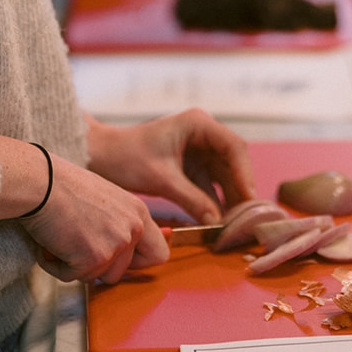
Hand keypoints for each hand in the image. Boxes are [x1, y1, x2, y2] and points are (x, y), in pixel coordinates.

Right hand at [19, 153, 168, 283]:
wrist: (40, 181)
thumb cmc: (64, 185)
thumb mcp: (106, 198)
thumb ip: (122, 220)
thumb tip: (152, 241)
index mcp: (138, 211)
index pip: (159, 253)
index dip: (139, 263)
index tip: (119, 260)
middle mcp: (132, 228)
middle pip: (121, 273)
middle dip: (97, 265)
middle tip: (79, 241)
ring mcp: (115, 245)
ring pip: (96, 277)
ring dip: (76, 264)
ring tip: (63, 235)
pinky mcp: (93, 259)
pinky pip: (71, 277)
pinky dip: (56, 265)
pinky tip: (50, 241)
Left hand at [85, 110, 256, 224]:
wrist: (101, 157)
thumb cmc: (126, 158)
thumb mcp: (161, 179)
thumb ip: (191, 199)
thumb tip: (219, 223)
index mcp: (198, 124)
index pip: (233, 147)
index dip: (245, 174)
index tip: (251, 201)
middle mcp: (203, 135)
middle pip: (234, 163)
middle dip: (240, 191)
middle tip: (249, 221)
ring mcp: (199, 151)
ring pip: (225, 177)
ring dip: (230, 200)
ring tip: (238, 227)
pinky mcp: (191, 168)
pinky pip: (211, 186)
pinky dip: (215, 204)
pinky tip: (221, 225)